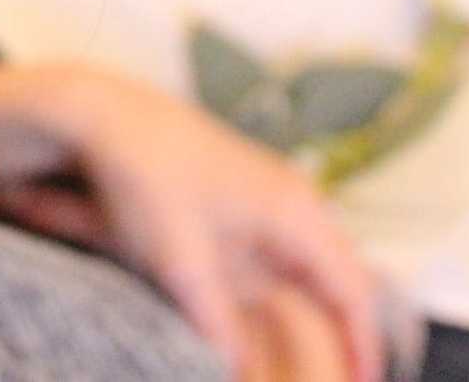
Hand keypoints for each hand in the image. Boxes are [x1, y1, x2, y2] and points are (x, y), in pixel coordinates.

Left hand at [0, 60, 386, 381]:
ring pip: (315, 260)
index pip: (353, 291)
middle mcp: (294, 196)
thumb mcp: (180, 263)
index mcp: (294, 211)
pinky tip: (275, 309)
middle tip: (343, 374)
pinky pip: (288, 245)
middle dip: (346, 329)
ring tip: (318, 353)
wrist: (105, 112)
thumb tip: (240, 373)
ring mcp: (271, 188)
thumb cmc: (146, 179)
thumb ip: (216, 325)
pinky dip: (293, 283)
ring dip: (319, 306)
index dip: (363, 344)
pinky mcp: (245, 188)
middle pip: (343, 276)